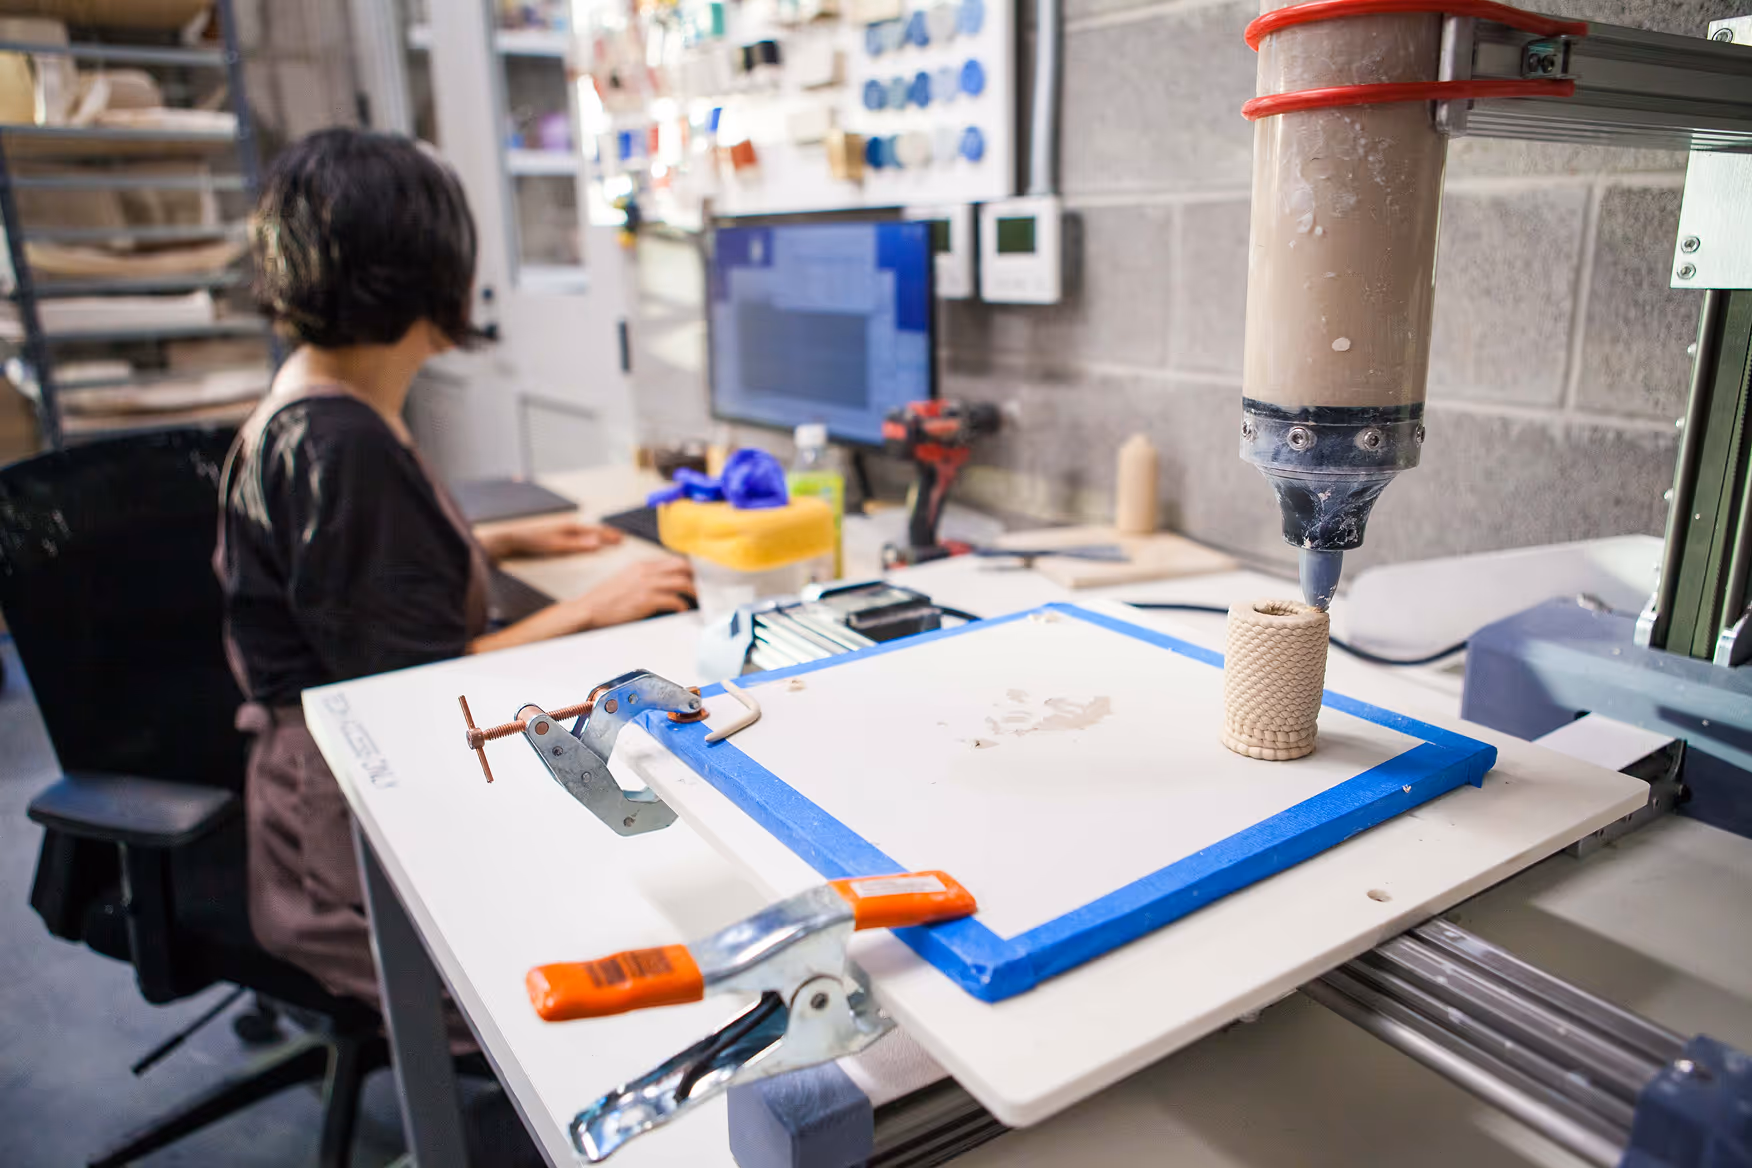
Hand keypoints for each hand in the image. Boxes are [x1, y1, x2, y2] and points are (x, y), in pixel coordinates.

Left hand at [493, 517, 623, 559]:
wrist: (513, 539)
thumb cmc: (533, 541)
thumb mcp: (556, 545)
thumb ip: (577, 545)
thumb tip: (597, 543)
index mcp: (571, 528)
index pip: (595, 531)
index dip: (609, 535)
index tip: (622, 538)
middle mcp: (567, 527)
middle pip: (592, 530)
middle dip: (606, 534)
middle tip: (620, 538)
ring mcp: (561, 531)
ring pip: (584, 533)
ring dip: (596, 536)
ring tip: (606, 539)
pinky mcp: (555, 537)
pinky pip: (576, 537)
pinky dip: (586, 539)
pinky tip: (584, 543)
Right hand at [574, 557, 695, 627]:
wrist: (589, 610)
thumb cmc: (605, 599)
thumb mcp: (625, 580)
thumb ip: (643, 577)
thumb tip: (662, 583)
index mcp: (641, 565)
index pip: (673, 561)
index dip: (689, 568)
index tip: (697, 576)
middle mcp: (646, 572)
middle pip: (681, 567)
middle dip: (696, 576)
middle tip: (703, 586)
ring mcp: (646, 585)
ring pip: (681, 582)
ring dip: (693, 592)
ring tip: (698, 600)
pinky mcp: (646, 600)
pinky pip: (673, 600)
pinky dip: (682, 605)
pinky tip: (683, 610)